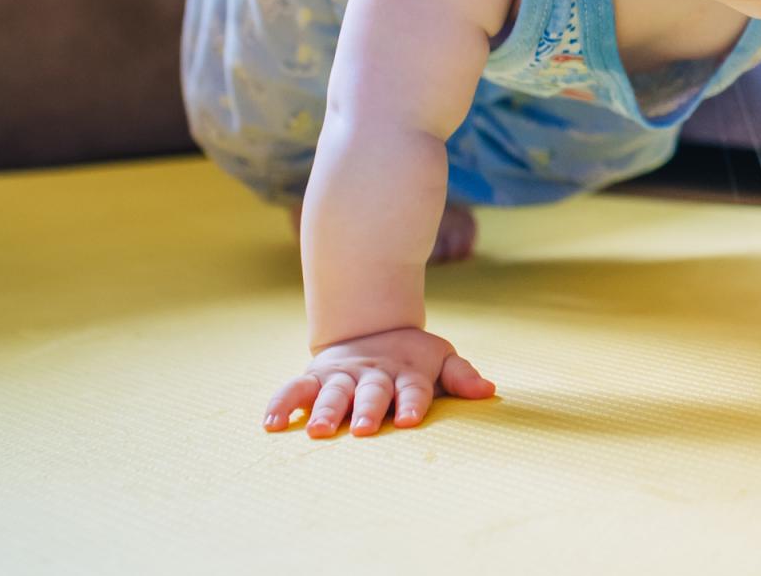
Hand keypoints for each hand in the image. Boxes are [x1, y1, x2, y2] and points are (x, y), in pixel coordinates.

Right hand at [263, 326, 496, 436]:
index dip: (412, 403)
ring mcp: (343, 375)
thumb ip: (461, 376)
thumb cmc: (413, 358)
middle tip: (361, 430)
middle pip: (371, 392)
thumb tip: (489, 390)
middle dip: (366, 410)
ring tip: (318, 432)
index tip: (409, 420)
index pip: (413, 389)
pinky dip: (281, 404)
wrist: (372, 327)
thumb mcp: (441, 360)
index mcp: (407, 373)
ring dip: (326, 411)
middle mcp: (373, 374)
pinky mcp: (316, 376)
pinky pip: (295, 390)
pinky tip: (271, 425)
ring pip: (333, 393)